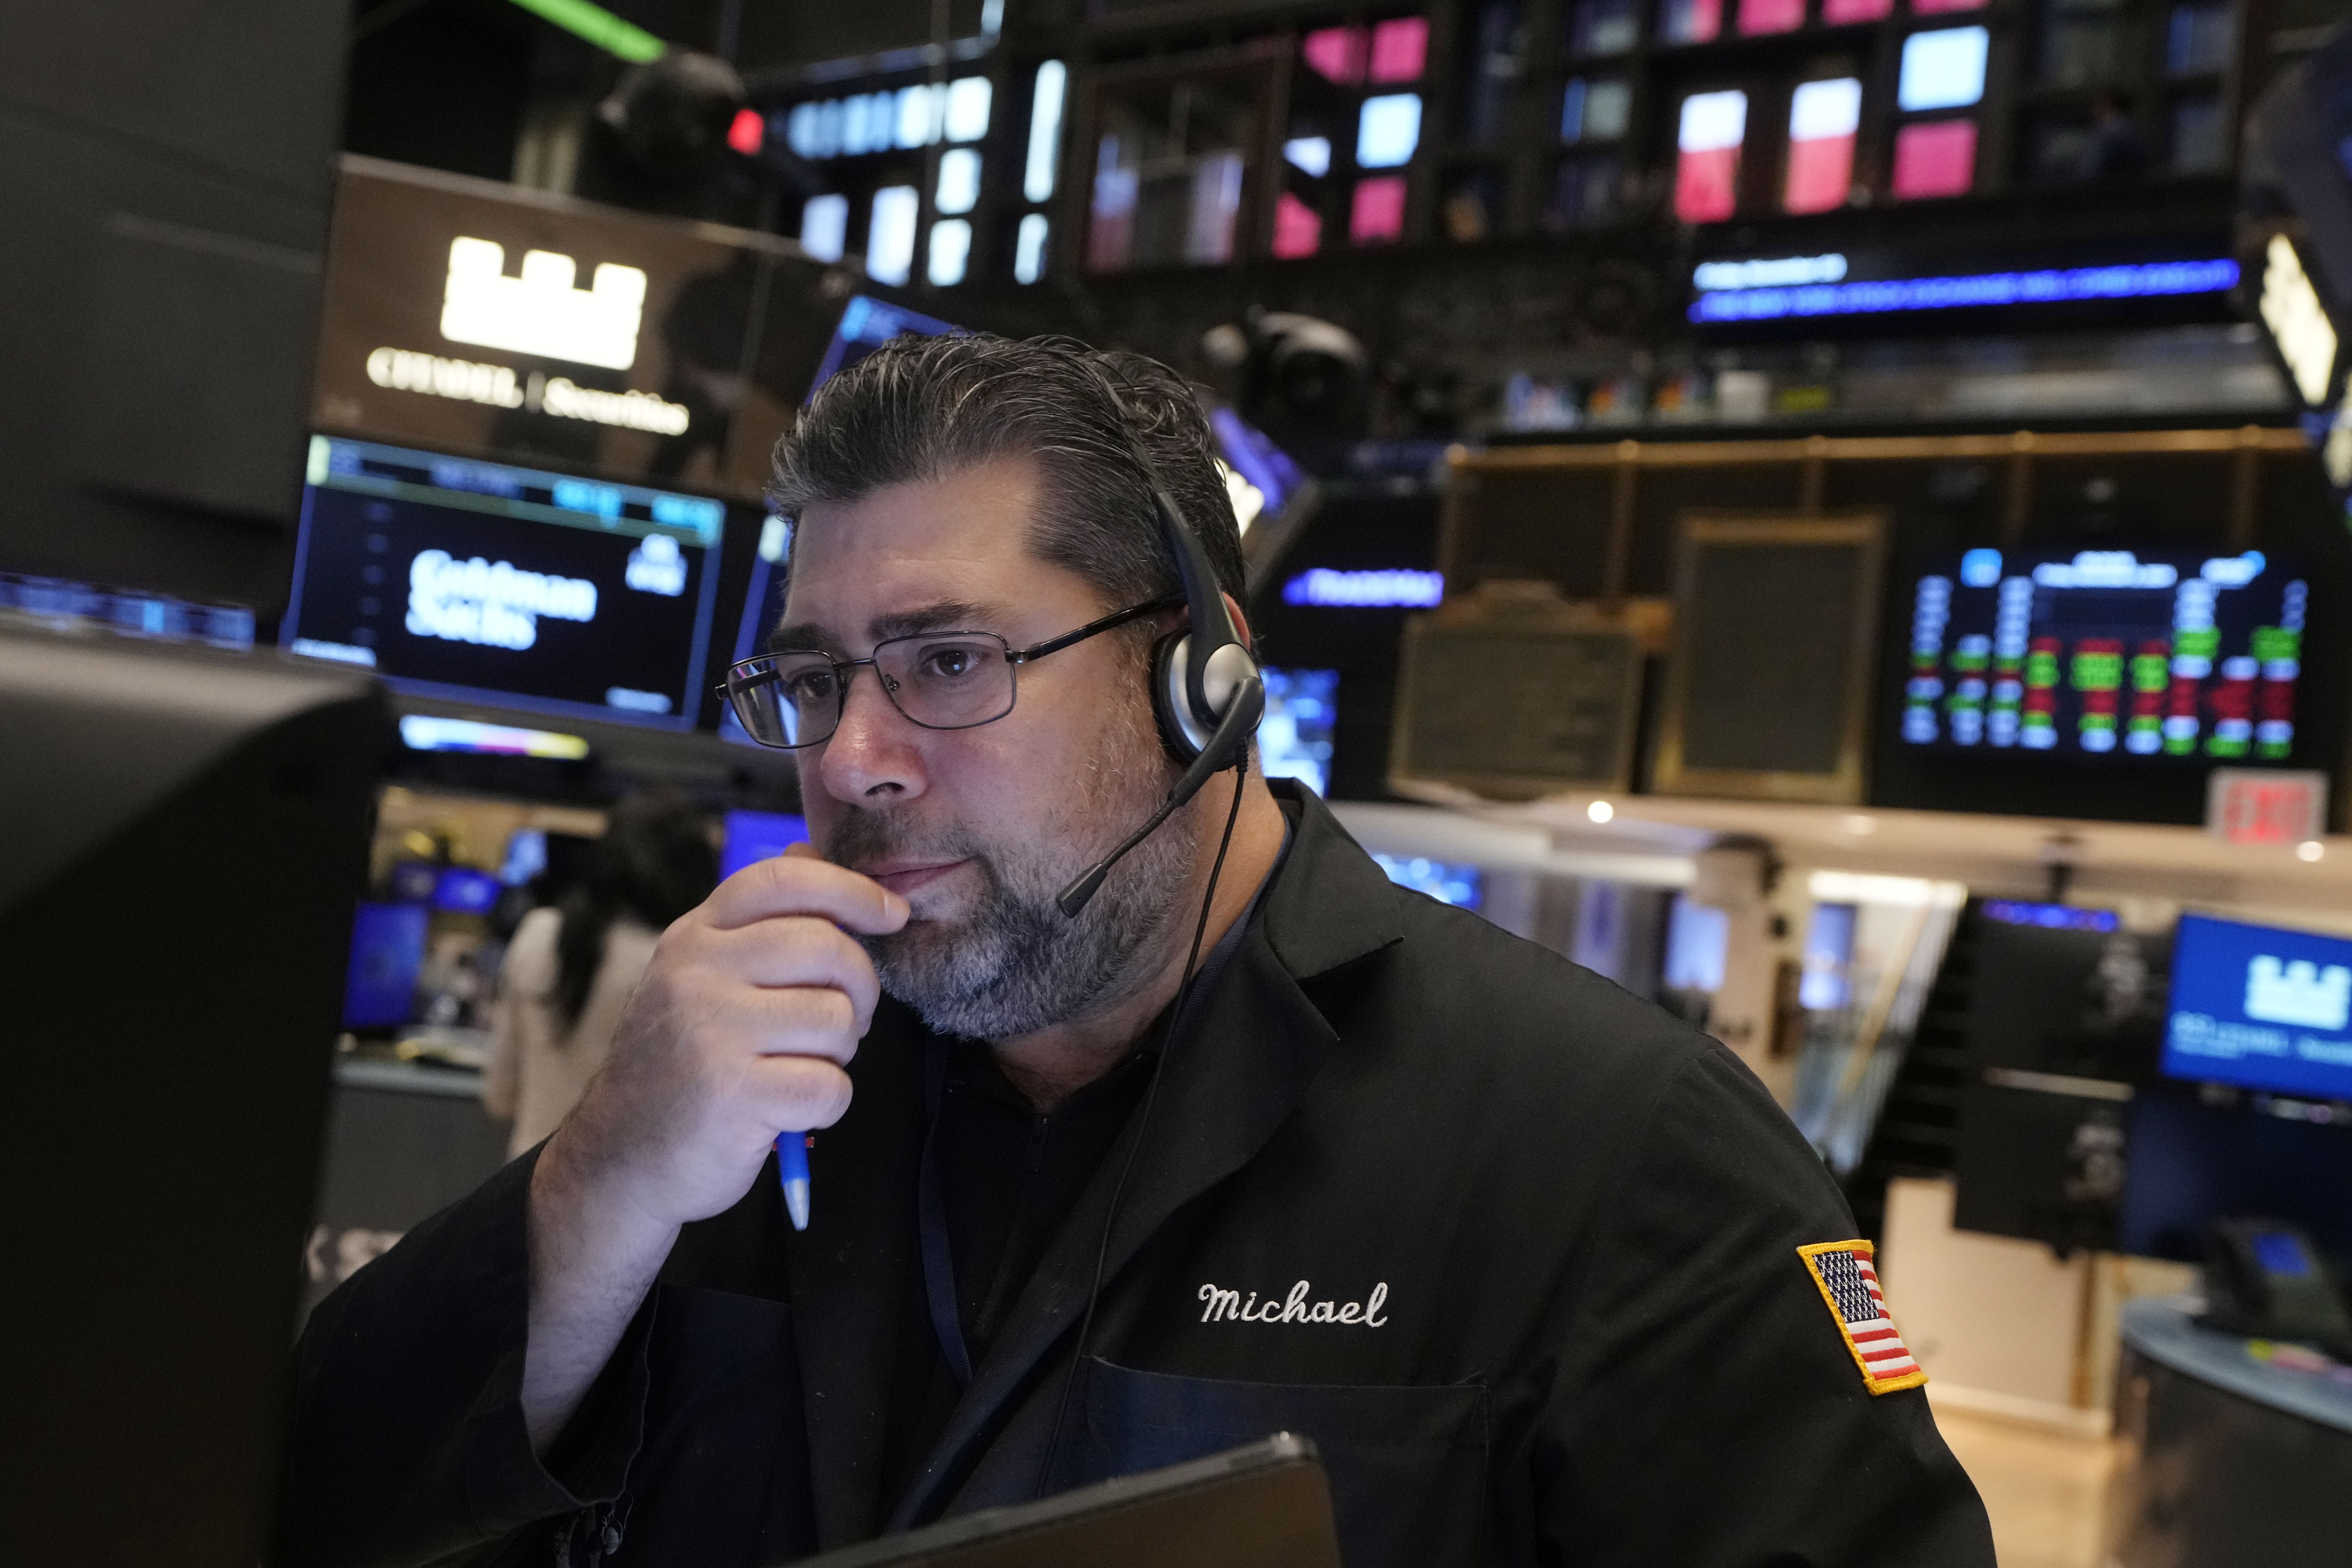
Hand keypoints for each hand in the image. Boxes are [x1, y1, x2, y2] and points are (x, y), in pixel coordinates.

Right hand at [540, 843, 908, 1232]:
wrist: (619, 1160)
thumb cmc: (680, 1065)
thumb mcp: (701, 978)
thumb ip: (758, 922)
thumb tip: (810, 850)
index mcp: (694, 937)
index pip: (785, 880)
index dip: (852, 889)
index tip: (891, 913)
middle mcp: (697, 973)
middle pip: (827, 947)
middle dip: (859, 988)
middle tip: (843, 1020)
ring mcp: (712, 1032)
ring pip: (835, 1020)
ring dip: (839, 1052)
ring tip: (800, 1067)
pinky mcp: (733, 1094)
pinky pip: (829, 1086)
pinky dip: (826, 1105)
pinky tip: (791, 1111)